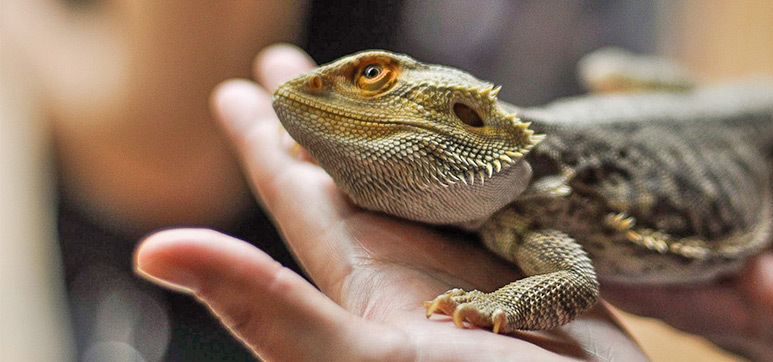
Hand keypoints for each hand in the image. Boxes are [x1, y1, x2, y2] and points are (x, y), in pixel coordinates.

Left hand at [134, 44, 645, 361]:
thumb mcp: (362, 360)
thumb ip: (270, 308)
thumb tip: (151, 251)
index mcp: (364, 278)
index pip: (297, 193)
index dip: (263, 140)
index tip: (236, 86)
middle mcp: (415, 262)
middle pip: (357, 172)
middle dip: (324, 119)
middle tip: (294, 63)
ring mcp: (475, 262)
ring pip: (428, 176)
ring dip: (403, 130)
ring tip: (381, 84)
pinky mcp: (537, 264)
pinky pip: (500, 195)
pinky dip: (485, 160)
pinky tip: (479, 135)